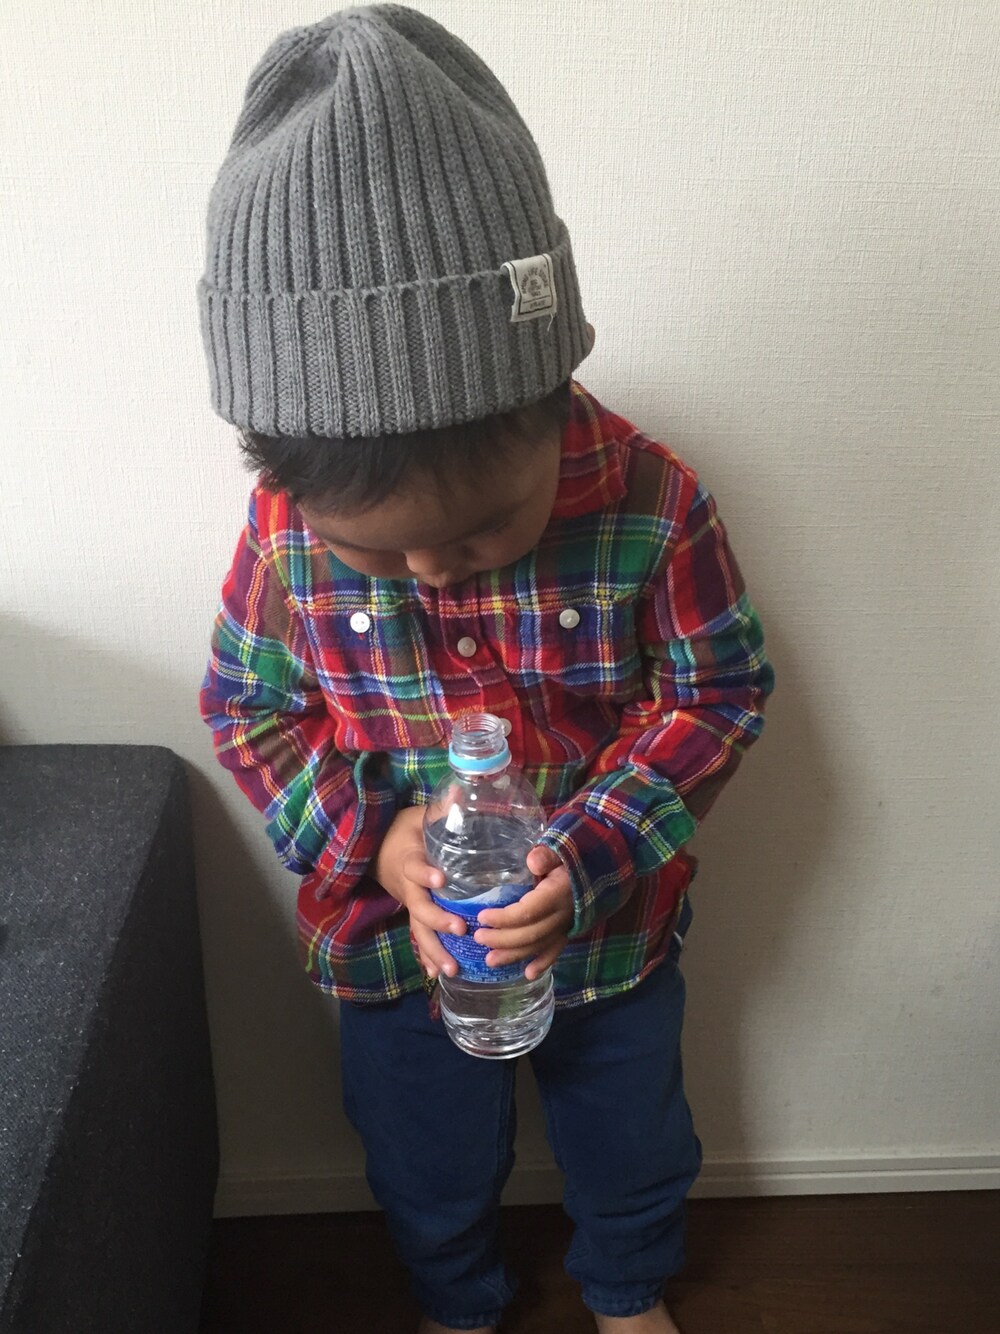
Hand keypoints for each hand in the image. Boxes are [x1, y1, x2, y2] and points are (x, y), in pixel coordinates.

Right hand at [373, 807, 464, 979]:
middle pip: (418, 907)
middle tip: (459, 929)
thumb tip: (461, 790)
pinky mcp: (413, 913)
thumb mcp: (418, 816)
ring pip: (418, 929)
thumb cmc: (403, 831)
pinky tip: (438, 974)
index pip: (414, 867)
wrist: (376, 849)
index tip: (441, 879)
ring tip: (450, 969)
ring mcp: (408, 903)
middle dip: (436, 920)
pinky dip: (427, 956)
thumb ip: (440, 809)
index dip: (425, 873)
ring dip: (433, 949)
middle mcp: (406, 886)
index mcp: (408, 859)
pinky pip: (419, 937)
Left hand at [473, 845, 573, 980]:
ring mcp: (566, 926)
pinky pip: (555, 951)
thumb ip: (547, 855)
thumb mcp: (560, 851)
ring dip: (514, 956)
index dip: (504, 918)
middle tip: (478, 938)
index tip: (482, 917)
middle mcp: (562, 915)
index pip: (527, 912)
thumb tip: (533, 862)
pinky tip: (528, 974)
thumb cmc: (572, 858)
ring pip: (539, 946)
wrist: (600, 869)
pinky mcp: (568, 931)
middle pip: (530, 934)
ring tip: (490, 961)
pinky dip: (543, 963)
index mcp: (557, 895)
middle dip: (502, 940)